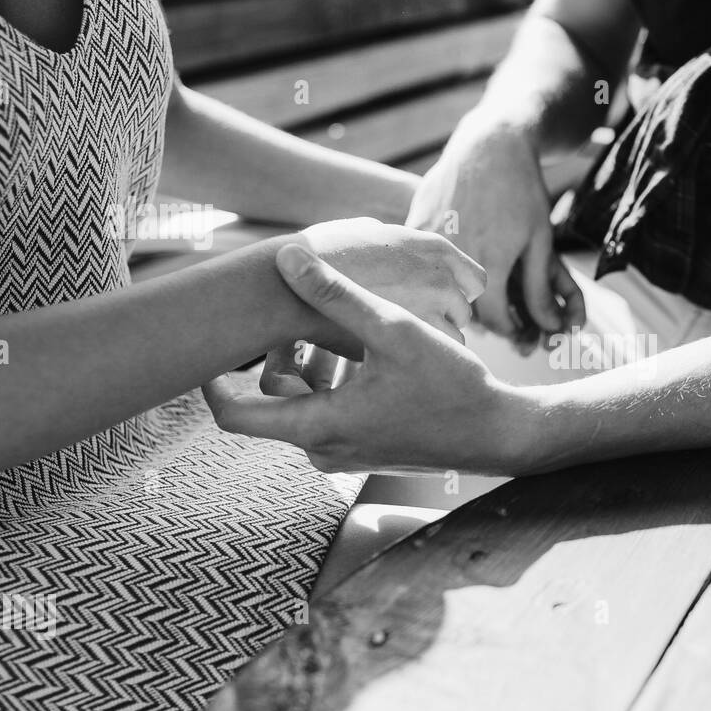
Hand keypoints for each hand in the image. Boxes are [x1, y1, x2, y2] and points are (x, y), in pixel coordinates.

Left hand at [206, 244, 536, 473]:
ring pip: (303, 404)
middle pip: (272, 399)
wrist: (499, 434)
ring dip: (313, 365)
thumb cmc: (451, 387)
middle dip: (281, 354)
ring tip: (348, 330)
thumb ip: (337, 295)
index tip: (213, 344)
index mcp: (317, 426)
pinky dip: (336, 382)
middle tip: (303, 316)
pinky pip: (329, 413)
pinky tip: (370, 354)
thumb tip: (286, 257)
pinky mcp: (365, 450)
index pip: (232, 415)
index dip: (211, 379)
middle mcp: (322, 449)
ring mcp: (344, 453)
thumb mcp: (393, 331)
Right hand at [296, 217, 485, 346]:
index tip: (438, 306)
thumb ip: (386, 238)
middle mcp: (442, 279)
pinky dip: (416, 362)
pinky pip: (433, 358)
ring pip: (453, 338)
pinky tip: (393, 360)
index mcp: (433, 249)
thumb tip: (386, 234)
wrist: (290, 289)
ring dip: (431, 343)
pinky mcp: (419, 343)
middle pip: (463, 311)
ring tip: (399, 348)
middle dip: (444, 320)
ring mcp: (435, 312)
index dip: (456, 294)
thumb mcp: (360, 232)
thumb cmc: (316, 258)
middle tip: (412, 329)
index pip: (474, 279)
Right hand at [406, 123, 584, 349]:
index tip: (517, 329)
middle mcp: (453, 256)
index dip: (508, 330)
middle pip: (463, 308)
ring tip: (477, 284)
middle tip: (499, 308)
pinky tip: (450, 261)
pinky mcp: (412, 224)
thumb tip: (549, 327)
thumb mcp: (539, 241)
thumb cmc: (521, 191)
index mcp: (488, 264)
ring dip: (456, 294)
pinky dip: (435, 270)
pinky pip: (421, 262)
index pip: (493, 321)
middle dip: (484, 315)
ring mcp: (427, 239)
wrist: (489, 145)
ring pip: (438, 288)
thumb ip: (539, 289)